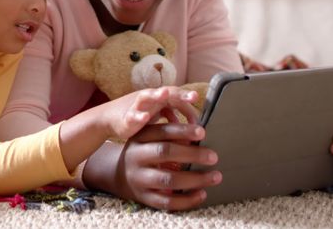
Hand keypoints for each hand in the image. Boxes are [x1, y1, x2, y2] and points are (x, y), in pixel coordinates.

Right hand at [82, 120, 221, 210]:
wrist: (118, 174)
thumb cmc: (143, 152)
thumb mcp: (148, 138)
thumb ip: (168, 134)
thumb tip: (199, 133)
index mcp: (139, 138)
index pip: (162, 131)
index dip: (183, 130)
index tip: (203, 132)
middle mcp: (136, 157)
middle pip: (164, 152)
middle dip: (192, 154)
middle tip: (213, 156)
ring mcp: (139, 178)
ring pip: (168, 179)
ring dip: (194, 179)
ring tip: (215, 176)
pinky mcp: (144, 197)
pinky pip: (167, 201)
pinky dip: (186, 200)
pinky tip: (202, 194)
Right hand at [105, 87, 200, 139]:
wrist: (109, 118)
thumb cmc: (139, 115)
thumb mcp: (158, 115)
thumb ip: (175, 117)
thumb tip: (194, 127)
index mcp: (160, 98)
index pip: (177, 95)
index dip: (188, 99)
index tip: (199, 104)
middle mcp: (150, 98)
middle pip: (167, 92)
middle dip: (179, 93)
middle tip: (193, 96)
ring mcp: (138, 105)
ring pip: (147, 96)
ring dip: (156, 94)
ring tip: (164, 94)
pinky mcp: (127, 117)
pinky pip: (133, 114)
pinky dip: (139, 115)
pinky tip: (144, 117)